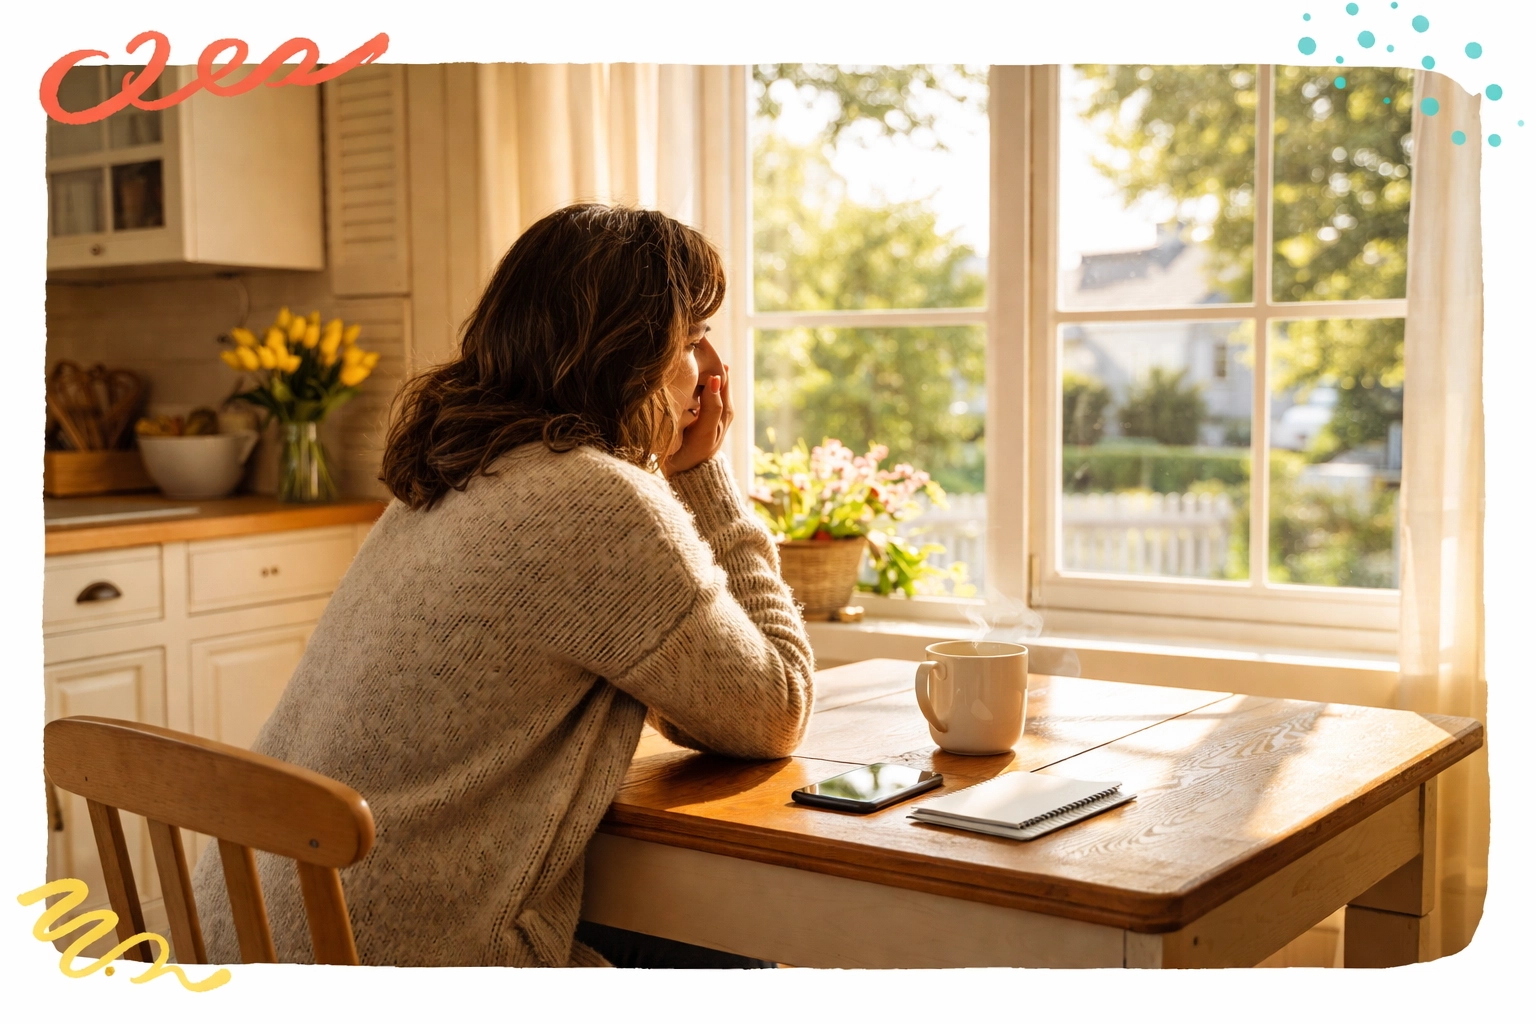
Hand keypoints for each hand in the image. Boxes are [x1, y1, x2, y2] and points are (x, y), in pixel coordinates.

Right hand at [665, 338, 732, 476]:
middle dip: (702, 354)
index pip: (721, 372)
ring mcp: (706, 407)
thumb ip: (712, 404)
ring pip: (702, 378)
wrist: (684, 474)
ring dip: (693, 364)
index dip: (711, 354)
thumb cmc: (695, 454)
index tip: (697, 334)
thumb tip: (717, 376)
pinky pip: (693, 388)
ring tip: (679, 345)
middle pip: (713, 371)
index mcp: (724, 406)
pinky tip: (675, 368)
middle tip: (686, 333)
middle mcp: (718, 404)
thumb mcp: (706, 430)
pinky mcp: (695, 411)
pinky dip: (687, 377)